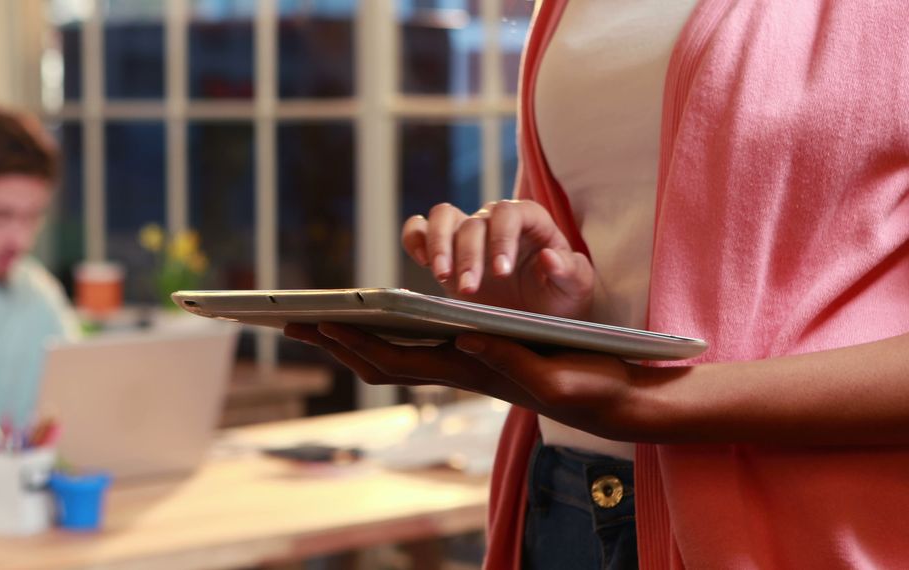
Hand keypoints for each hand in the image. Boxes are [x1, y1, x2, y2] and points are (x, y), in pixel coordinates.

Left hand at [285, 323, 667, 440]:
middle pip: (382, 360)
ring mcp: (465, 363)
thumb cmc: (590, 385)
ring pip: (394, 356)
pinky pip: (418, 347)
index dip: (358, 342)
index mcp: (472, 372)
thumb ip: (509, 358)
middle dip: (337, 341)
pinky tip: (375, 321)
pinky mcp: (479, 353)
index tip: (323, 322)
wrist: (615, 399)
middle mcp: (459, 369)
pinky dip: (387, 335)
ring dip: (354, 340)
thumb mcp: (553, 373)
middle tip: (293, 323)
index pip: (400, 360)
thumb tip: (465, 334)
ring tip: (319, 320)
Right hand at [402, 200, 593, 317]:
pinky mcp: (445, 251)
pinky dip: (414, 240)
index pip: (510, 214)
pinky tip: (422, 261)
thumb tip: (549, 256)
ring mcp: (467, 234)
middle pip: (474, 222)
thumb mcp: (576, 288)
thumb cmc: (560, 298)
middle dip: (469, 255)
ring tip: (442, 277)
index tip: (502, 271)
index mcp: (530, 221)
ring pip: (442, 218)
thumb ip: (568, 271)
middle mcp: (495, 222)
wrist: (538, 317)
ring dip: (439, 245)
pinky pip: (419, 230)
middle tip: (470, 290)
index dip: (502, 238)